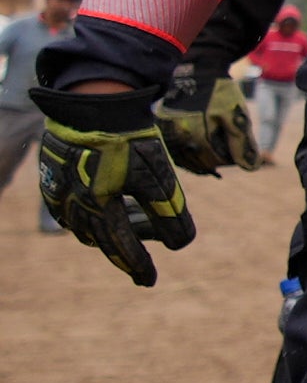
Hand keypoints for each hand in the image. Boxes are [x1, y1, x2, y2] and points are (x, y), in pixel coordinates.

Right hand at [37, 87, 191, 285]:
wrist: (92, 101)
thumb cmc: (129, 138)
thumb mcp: (158, 176)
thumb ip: (169, 212)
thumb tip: (179, 245)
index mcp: (97, 206)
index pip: (120, 246)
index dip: (137, 265)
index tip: (150, 281)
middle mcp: (71, 202)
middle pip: (100, 239)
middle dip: (124, 252)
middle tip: (140, 265)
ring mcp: (57, 188)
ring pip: (81, 224)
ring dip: (106, 232)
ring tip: (128, 232)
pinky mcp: (51, 173)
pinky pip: (67, 207)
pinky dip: (88, 215)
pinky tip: (103, 210)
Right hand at [157, 69, 261, 175]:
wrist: (199, 71)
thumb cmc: (222, 93)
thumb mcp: (236, 117)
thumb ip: (242, 143)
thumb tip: (250, 167)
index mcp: (196, 137)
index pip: (215, 161)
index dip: (229, 159)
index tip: (236, 147)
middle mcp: (177, 137)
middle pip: (198, 162)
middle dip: (215, 158)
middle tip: (226, 146)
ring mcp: (167, 132)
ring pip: (185, 157)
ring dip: (200, 156)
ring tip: (214, 145)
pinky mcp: (162, 126)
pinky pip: (175, 147)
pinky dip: (188, 149)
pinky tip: (199, 144)